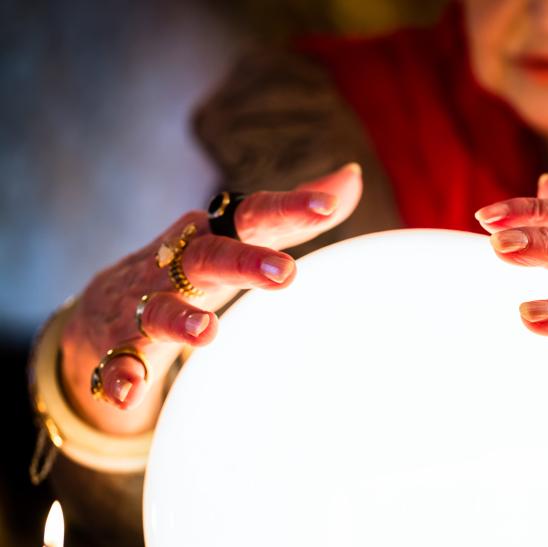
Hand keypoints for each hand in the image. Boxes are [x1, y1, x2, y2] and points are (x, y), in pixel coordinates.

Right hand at [60, 164, 362, 433]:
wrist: (105, 307)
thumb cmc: (193, 269)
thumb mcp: (241, 238)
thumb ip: (294, 215)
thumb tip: (352, 177)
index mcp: (215, 234)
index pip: (255, 214)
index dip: (290, 207)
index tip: (327, 205)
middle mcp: (179, 264)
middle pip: (211, 256)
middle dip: (245, 261)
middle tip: (285, 271)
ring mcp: (145, 303)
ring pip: (160, 308)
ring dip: (181, 319)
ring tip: (206, 332)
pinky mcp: (119, 344)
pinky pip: (119, 360)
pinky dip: (121, 375)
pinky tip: (127, 393)